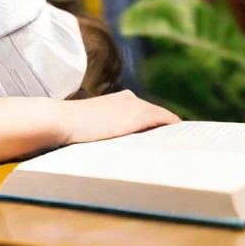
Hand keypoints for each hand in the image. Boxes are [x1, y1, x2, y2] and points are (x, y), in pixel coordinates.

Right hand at [52, 90, 180, 145]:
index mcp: (120, 99)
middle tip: (178, 146)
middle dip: (167, 130)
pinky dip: (173, 130)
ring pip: (163, 118)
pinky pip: (165, 121)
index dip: (157, 127)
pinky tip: (180, 141)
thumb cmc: (71, 127)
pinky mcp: (139, 116)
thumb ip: (109, 129)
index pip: (147, 113)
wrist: (62, 120)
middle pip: (158, 115)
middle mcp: (131, 99)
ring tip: (182, 146)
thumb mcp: (94, 125)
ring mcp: (135, 106)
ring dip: (171, 132)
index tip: (165, 140)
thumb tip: (116, 144)